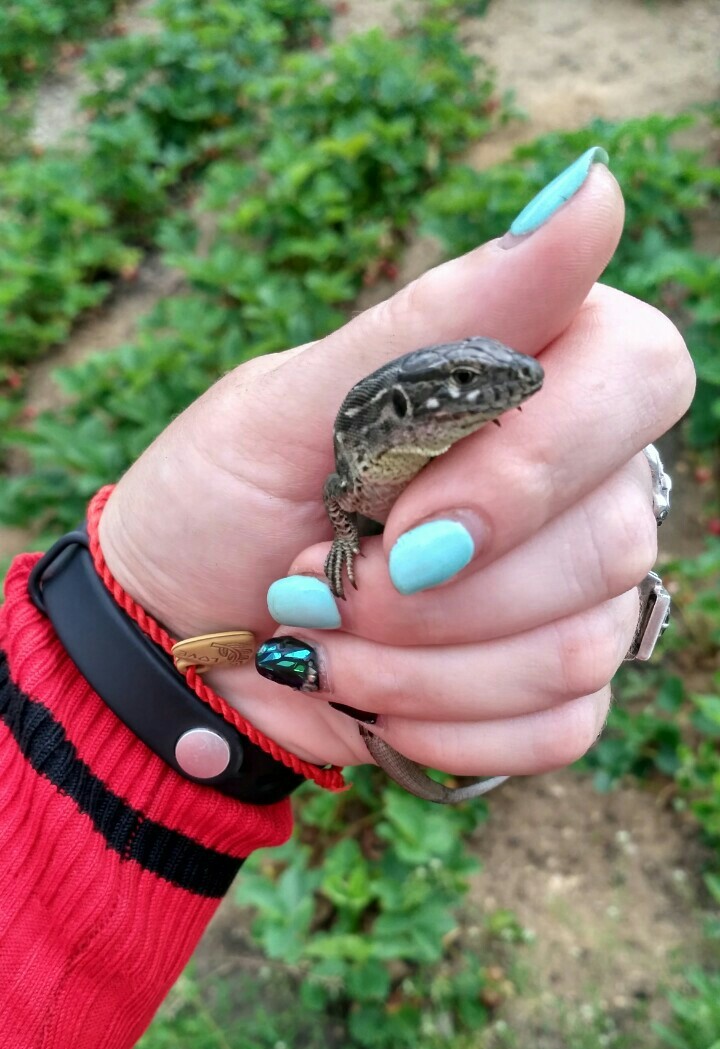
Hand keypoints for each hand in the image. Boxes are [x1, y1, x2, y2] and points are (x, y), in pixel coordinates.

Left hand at [99, 159, 694, 774]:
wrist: (179, 635)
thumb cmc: (225, 497)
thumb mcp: (291, 400)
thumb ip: (439, 316)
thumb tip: (587, 190)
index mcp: (533, 376)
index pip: (642, 373)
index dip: (538, 460)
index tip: (409, 516)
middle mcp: (579, 482)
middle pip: (615, 536)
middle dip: (442, 595)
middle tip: (323, 586)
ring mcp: (575, 594)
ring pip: (581, 646)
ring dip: (419, 668)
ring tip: (323, 644)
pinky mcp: (549, 692)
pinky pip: (559, 727)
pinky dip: (440, 724)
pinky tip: (369, 699)